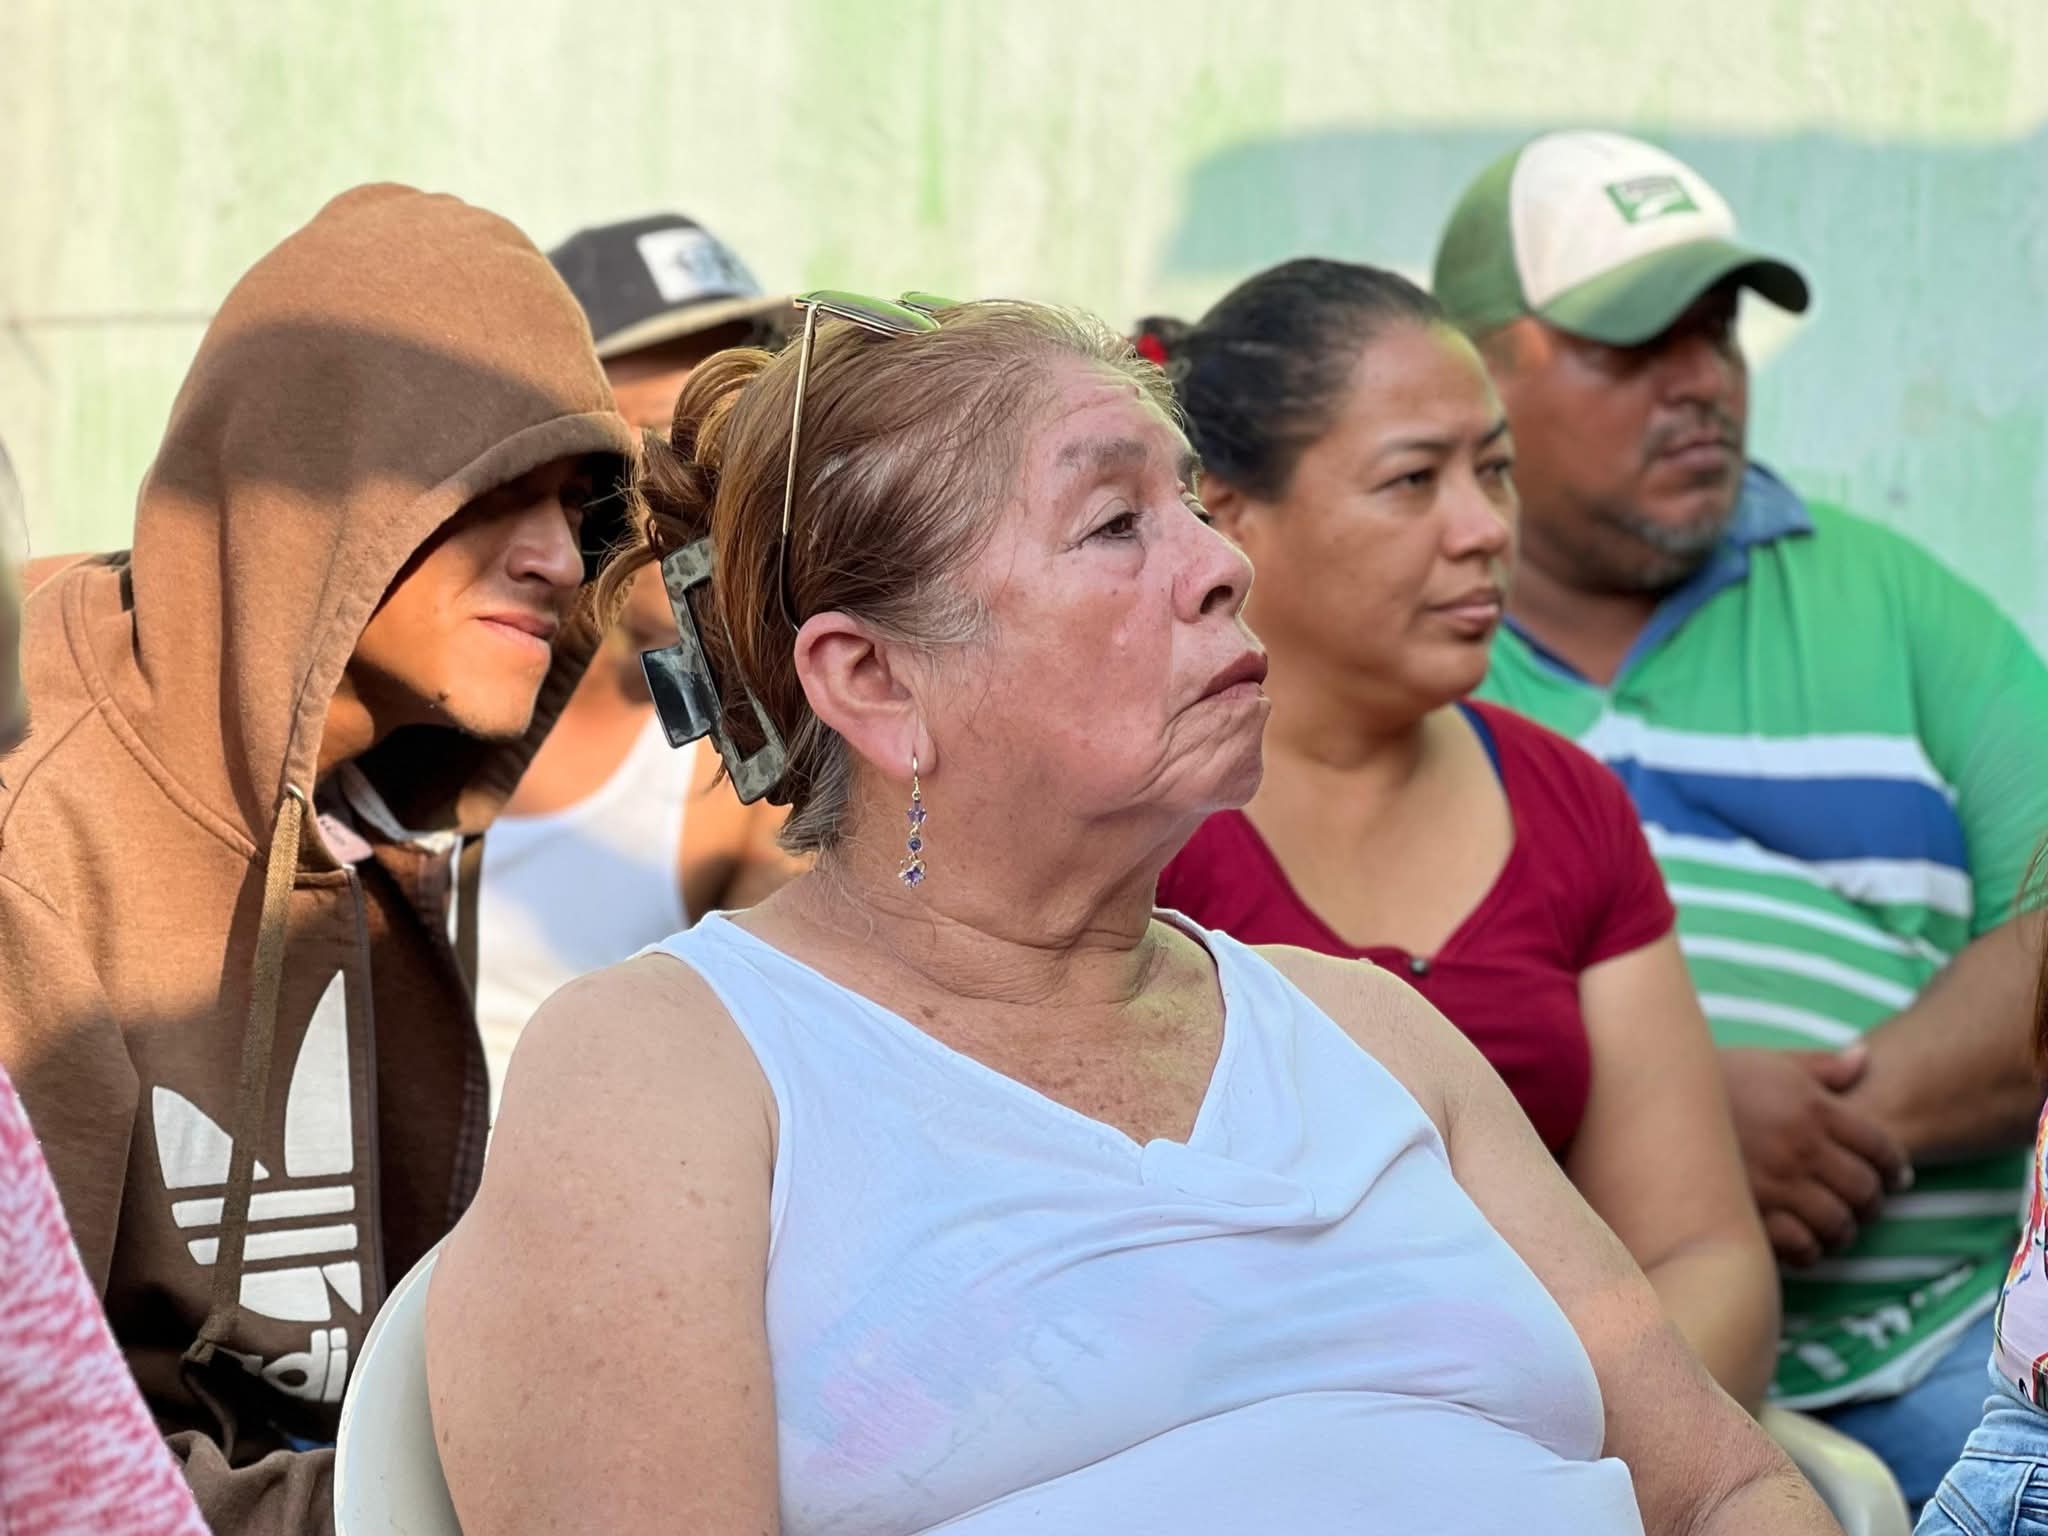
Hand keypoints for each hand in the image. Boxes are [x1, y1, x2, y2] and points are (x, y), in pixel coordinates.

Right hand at [1717, 1045, 1912, 1266]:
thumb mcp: (1769, 1062)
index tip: (1895, 1177)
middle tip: (1864, 1205)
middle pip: (1864, 1190)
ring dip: (1843, 1231)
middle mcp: (1801, 1147)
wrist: (1654, 1101)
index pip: (1880, 1146)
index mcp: (1813, 1108)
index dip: (1894, 1167)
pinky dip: (1809, 1249)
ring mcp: (1776, 1183)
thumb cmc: (1715, 1080)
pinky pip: (1801, 1245)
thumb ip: (1821, 1066)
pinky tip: (1802, 1240)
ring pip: (1838, 1224)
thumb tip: (1864, 1058)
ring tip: (1835, 1228)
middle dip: (1871, 1202)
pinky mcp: (1750, 1212)